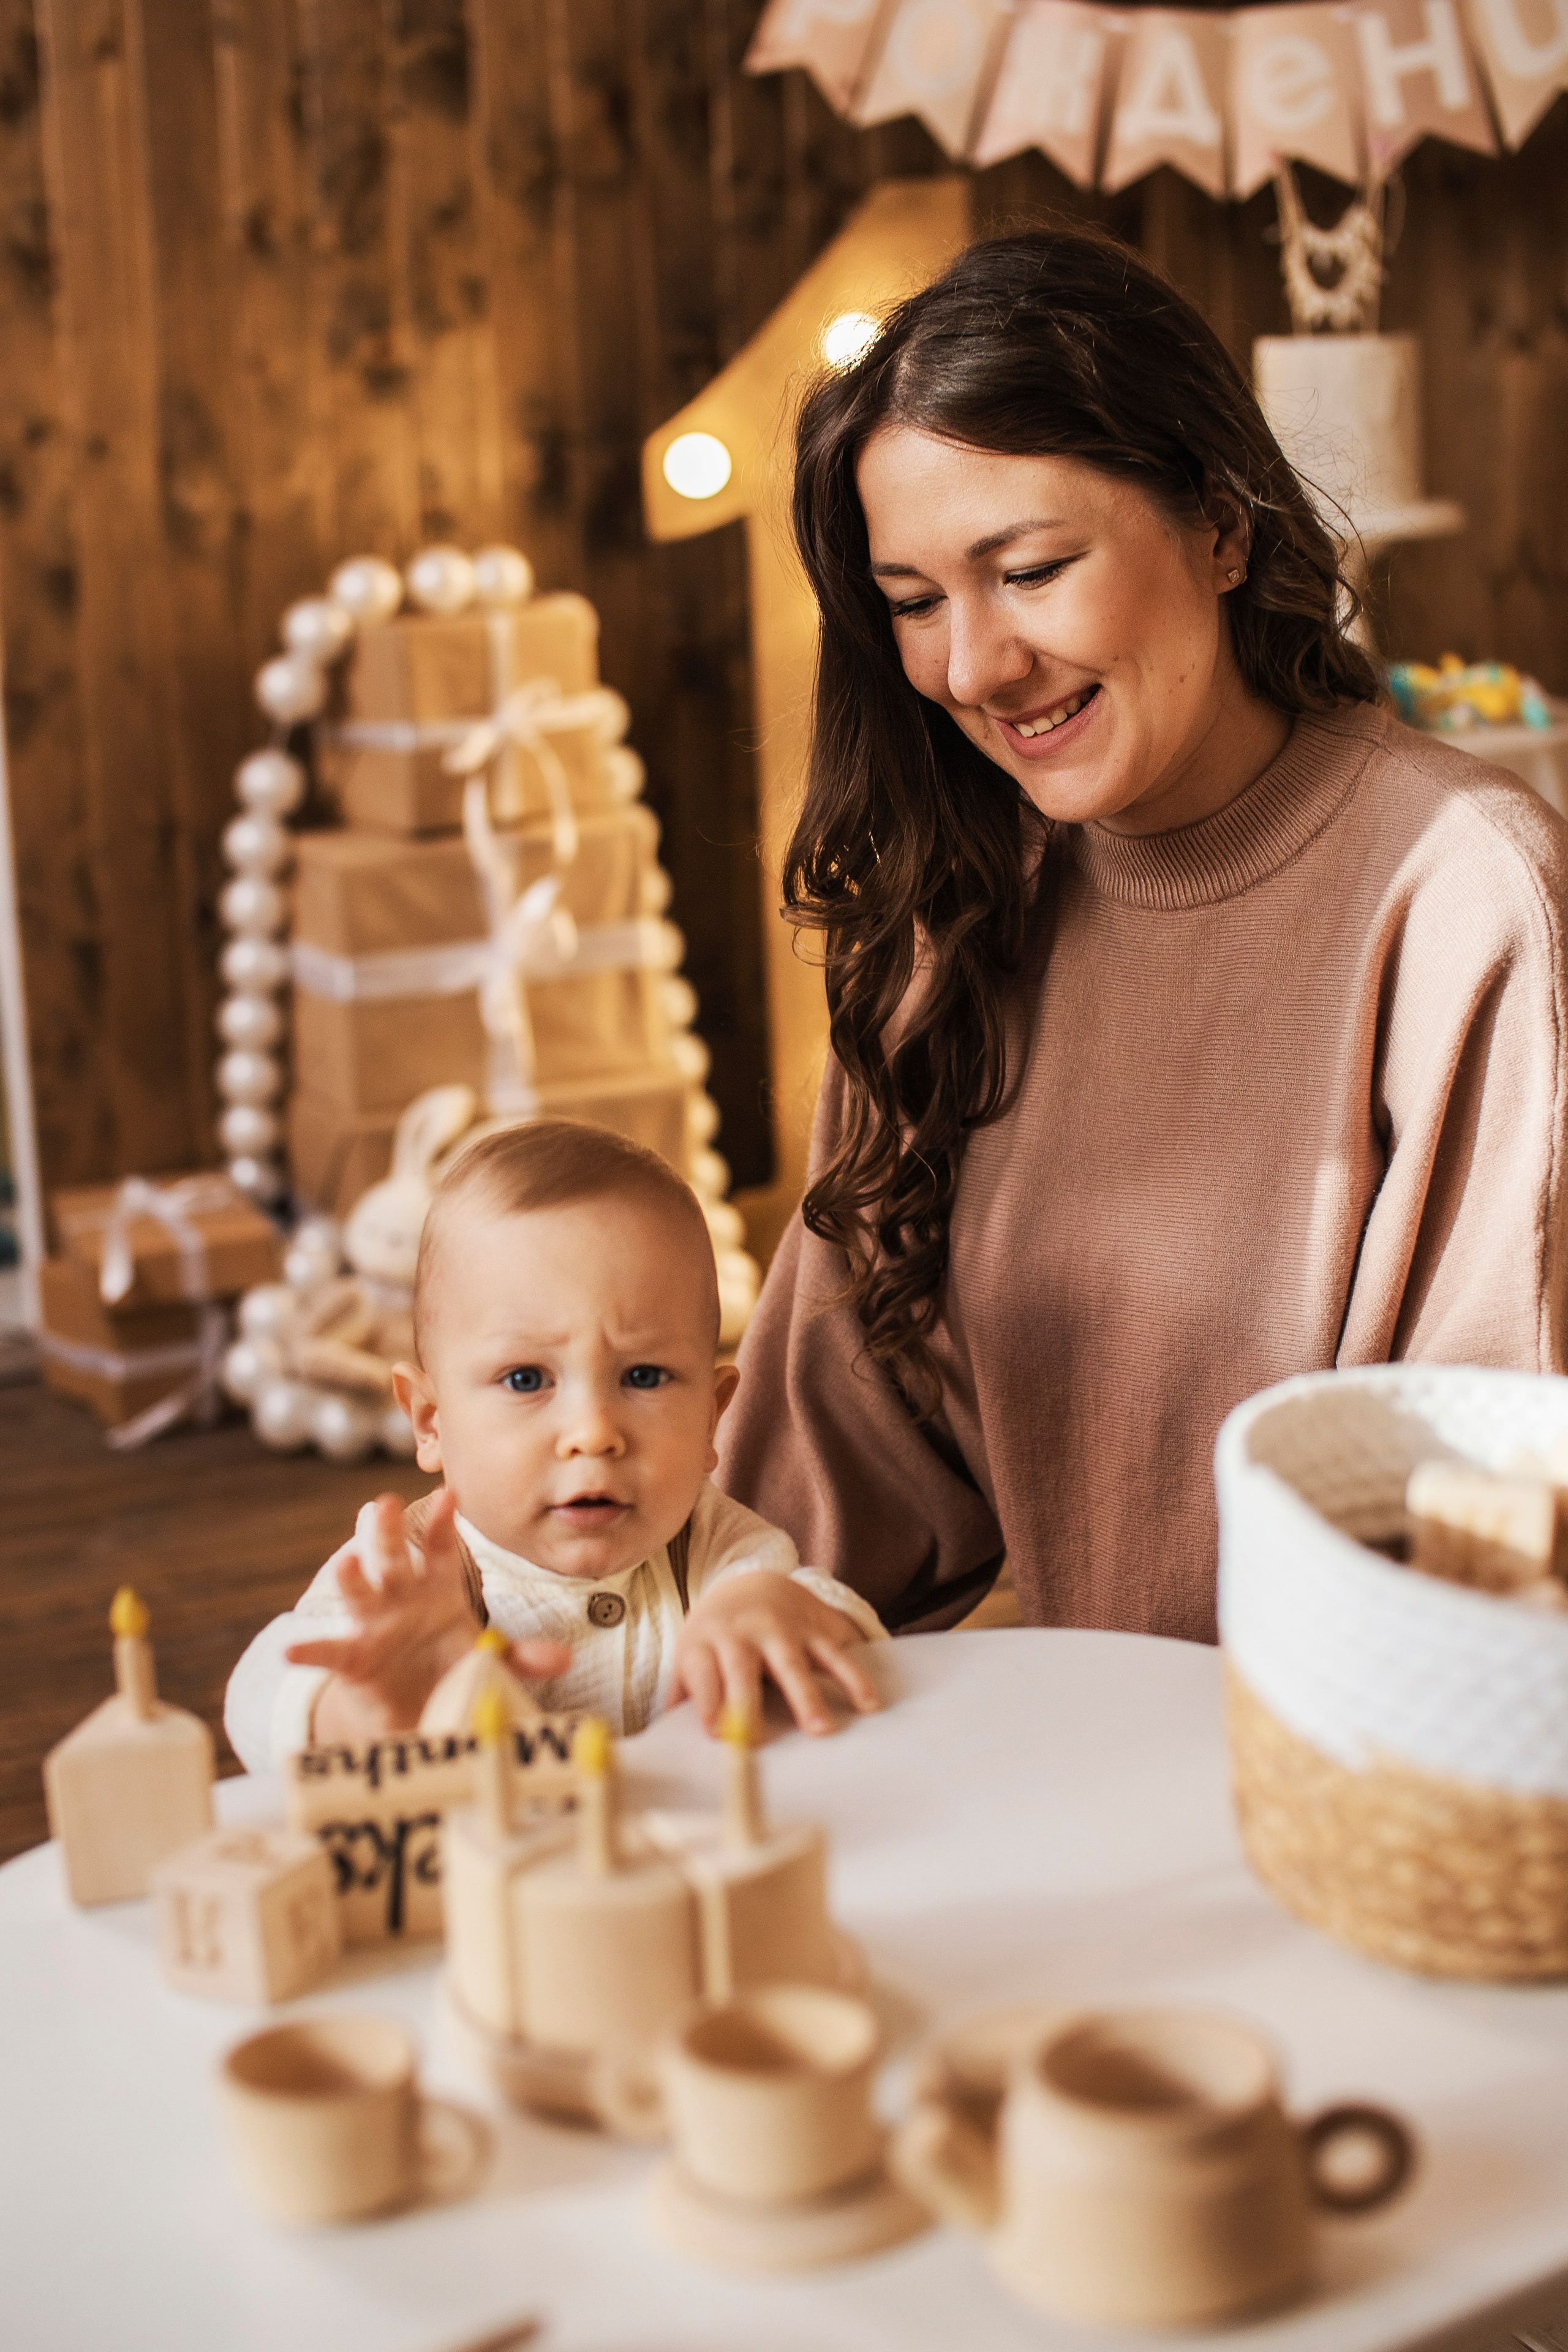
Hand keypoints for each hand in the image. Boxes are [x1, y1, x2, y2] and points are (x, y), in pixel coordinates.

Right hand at [288, 1489, 570, 1742]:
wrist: (411, 1704)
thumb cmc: (449, 1665)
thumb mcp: (487, 1660)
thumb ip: (520, 1656)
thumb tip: (563, 1659)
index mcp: (436, 1586)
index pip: (440, 1546)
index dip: (443, 1521)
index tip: (449, 1495)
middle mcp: (400, 1595)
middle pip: (392, 1555)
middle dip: (386, 1530)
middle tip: (382, 1502)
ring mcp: (372, 1623)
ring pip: (359, 1592)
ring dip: (352, 1576)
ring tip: (347, 1561)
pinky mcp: (352, 1658)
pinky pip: (330, 1651)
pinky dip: (310, 1649)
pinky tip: (291, 1647)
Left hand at [671, 1571, 880, 1737]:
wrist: (751, 1581)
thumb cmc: (715, 1637)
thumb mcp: (690, 1656)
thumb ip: (682, 1696)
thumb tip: (667, 1743)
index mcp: (705, 1643)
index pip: (702, 1674)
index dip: (707, 1702)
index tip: (716, 1734)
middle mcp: (741, 1632)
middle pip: (742, 1668)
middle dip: (748, 1703)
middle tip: (758, 1740)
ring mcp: (781, 1627)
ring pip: (794, 1661)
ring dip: (807, 1695)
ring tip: (822, 1730)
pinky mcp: (814, 1624)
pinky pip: (836, 1652)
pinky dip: (854, 1676)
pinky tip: (869, 1703)